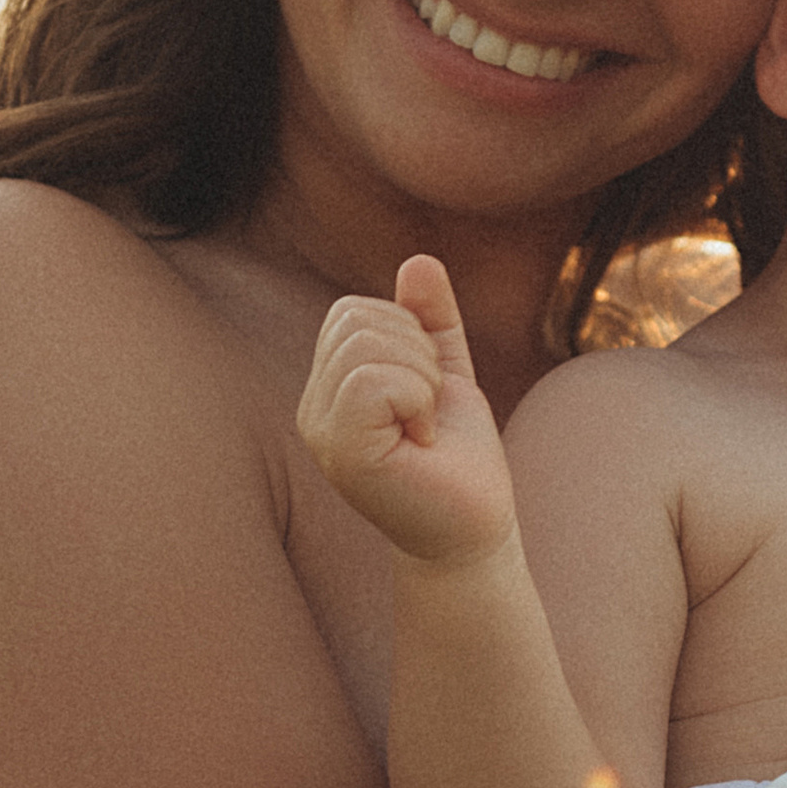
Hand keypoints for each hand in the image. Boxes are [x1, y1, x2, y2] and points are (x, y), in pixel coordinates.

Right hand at [295, 259, 515, 567]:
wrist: (473, 527)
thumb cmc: (459, 459)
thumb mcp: (448, 372)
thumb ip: (432, 319)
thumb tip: (418, 260)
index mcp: (330, 385)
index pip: (352, 310)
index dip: (409, 335)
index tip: (426, 393)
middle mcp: (313, 407)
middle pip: (356, 319)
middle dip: (418, 354)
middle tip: (427, 413)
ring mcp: (321, 431)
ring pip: (366, 344)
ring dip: (422, 380)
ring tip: (423, 429)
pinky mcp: (342, 452)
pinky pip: (372, 379)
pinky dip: (416, 398)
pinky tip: (420, 440)